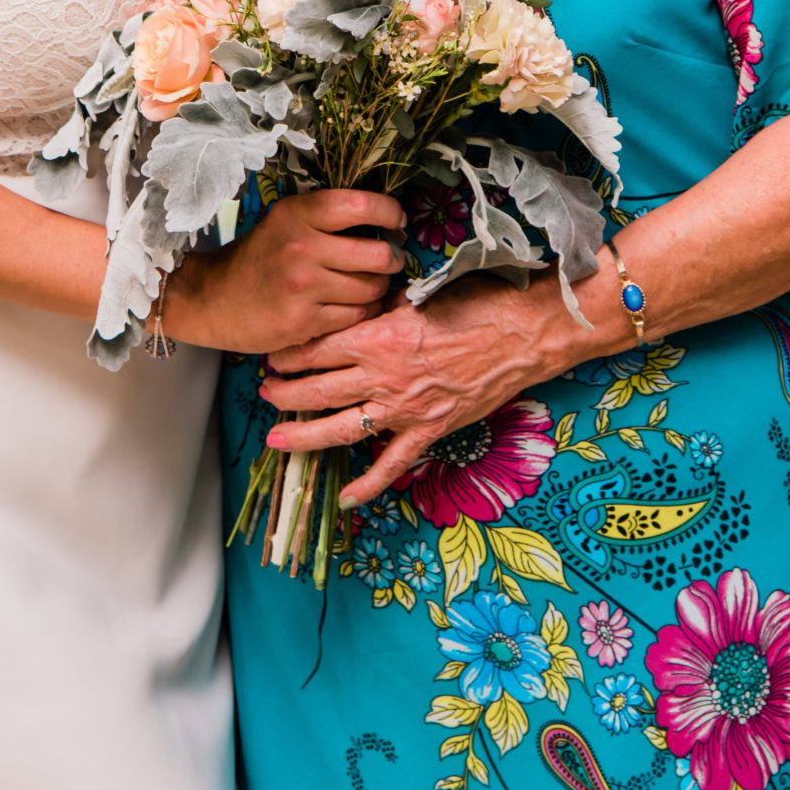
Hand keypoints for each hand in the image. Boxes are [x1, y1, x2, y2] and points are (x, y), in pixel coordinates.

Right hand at [166, 189, 404, 356]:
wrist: (211, 298)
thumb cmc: (258, 257)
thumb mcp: (285, 222)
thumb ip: (326, 217)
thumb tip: (385, 220)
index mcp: (297, 213)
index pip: (361, 205)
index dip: (389, 212)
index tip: (395, 221)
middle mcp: (301, 246)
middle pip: (378, 254)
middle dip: (392, 258)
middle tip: (388, 259)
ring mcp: (302, 287)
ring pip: (372, 289)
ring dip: (378, 288)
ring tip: (366, 284)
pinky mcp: (303, 322)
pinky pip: (355, 316)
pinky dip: (360, 312)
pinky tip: (349, 306)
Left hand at [260, 271, 581, 507]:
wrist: (525, 333)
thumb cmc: (477, 302)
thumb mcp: (420, 292)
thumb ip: (383, 305)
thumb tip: (358, 302)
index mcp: (378, 335)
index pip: (317, 347)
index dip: (288, 353)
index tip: (270, 355)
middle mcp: (383, 376)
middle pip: (318, 389)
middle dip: (285, 393)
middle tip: (264, 394)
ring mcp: (405, 409)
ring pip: (341, 428)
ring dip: (304, 435)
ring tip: (276, 438)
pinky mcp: (430, 431)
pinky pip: (392, 464)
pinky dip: (369, 484)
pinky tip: (347, 497)